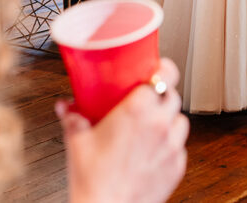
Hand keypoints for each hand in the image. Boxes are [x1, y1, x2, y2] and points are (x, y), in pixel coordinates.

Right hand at [59, 59, 188, 202]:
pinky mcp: (177, 167)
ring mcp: (172, 147)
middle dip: (161, 94)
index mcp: (138, 110)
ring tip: (150, 124)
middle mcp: (160, 124)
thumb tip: (66, 106)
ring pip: (181, 120)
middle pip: (173, 95)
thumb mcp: (77, 140)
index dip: (163, 67)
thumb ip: (73, 116)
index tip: (156, 67)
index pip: (166, 74)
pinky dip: (169, 143)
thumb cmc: (93, 179)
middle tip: (144, 98)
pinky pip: (180, 146)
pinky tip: (152, 149)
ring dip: (168, 118)